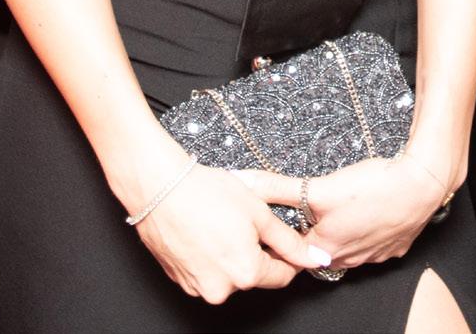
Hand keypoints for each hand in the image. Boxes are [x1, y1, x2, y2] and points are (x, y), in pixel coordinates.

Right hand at [134, 164, 330, 303]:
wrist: (158, 187)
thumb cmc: (206, 193)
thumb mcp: (259, 212)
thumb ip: (290, 242)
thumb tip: (316, 258)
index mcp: (245, 273)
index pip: (282, 276)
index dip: (287, 256)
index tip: (282, 240)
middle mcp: (220, 288)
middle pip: (252, 275)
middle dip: (255, 252)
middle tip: (244, 222)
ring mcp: (196, 286)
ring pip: (227, 274)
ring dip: (230, 255)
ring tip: (221, 224)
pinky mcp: (179, 279)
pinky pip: (205, 272)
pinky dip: (209, 257)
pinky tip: (204, 232)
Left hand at [238, 151, 452, 269]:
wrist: (421, 185)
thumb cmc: (373, 187)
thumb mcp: (318, 187)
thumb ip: (277, 187)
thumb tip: (244, 183)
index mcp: (325, 249)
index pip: (292, 251)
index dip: (284, 234)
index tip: (280, 220)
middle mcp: (348, 259)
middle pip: (319, 252)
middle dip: (311, 234)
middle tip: (308, 212)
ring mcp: (374, 256)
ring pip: (347, 250)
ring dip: (339, 235)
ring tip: (337, 212)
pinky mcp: (394, 247)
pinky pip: (373, 245)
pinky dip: (366, 232)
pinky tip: (367, 213)